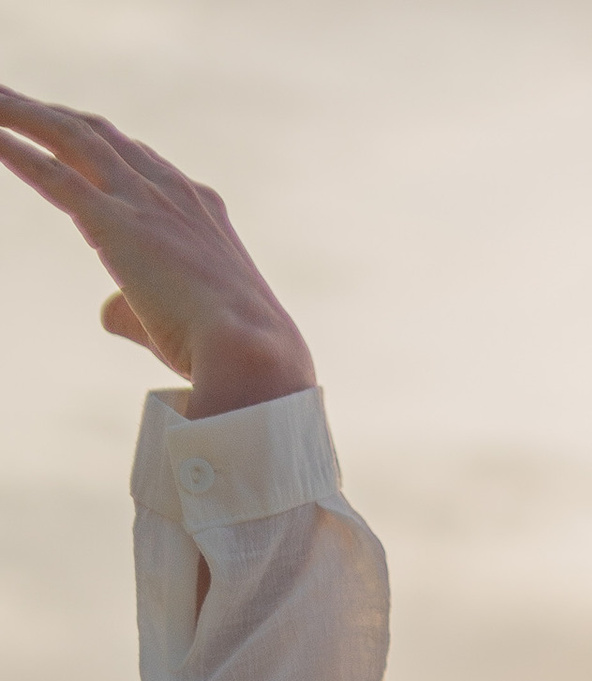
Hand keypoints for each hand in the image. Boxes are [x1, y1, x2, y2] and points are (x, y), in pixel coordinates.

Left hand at [0, 89, 313, 416]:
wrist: (255, 355)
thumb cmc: (230, 354)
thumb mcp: (189, 325)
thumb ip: (136, 310)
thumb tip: (106, 312)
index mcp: (200, 212)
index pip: (142, 163)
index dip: (103, 147)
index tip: (73, 135)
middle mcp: (171, 192)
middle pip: (99, 136)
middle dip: (54, 116)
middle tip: (13, 102)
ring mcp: (143, 202)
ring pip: (71, 138)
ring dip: (25, 115)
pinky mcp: (115, 222)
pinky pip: (53, 176)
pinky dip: (16, 150)